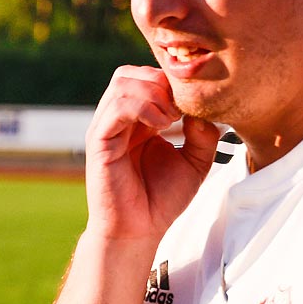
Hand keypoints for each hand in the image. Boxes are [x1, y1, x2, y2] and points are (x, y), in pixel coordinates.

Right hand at [84, 65, 220, 243]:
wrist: (138, 230)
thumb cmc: (161, 199)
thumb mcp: (195, 163)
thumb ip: (203, 134)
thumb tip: (201, 110)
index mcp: (137, 120)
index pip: (146, 78)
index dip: (170, 82)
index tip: (193, 104)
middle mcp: (118, 120)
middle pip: (130, 73)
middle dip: (160, 82)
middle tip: (180, 108)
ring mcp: (106, 128)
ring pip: (122, 83)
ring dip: (153, 93)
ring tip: (172, 119)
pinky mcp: (99, 141)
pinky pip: (116, 107)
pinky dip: (142, 107)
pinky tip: (161, 125)